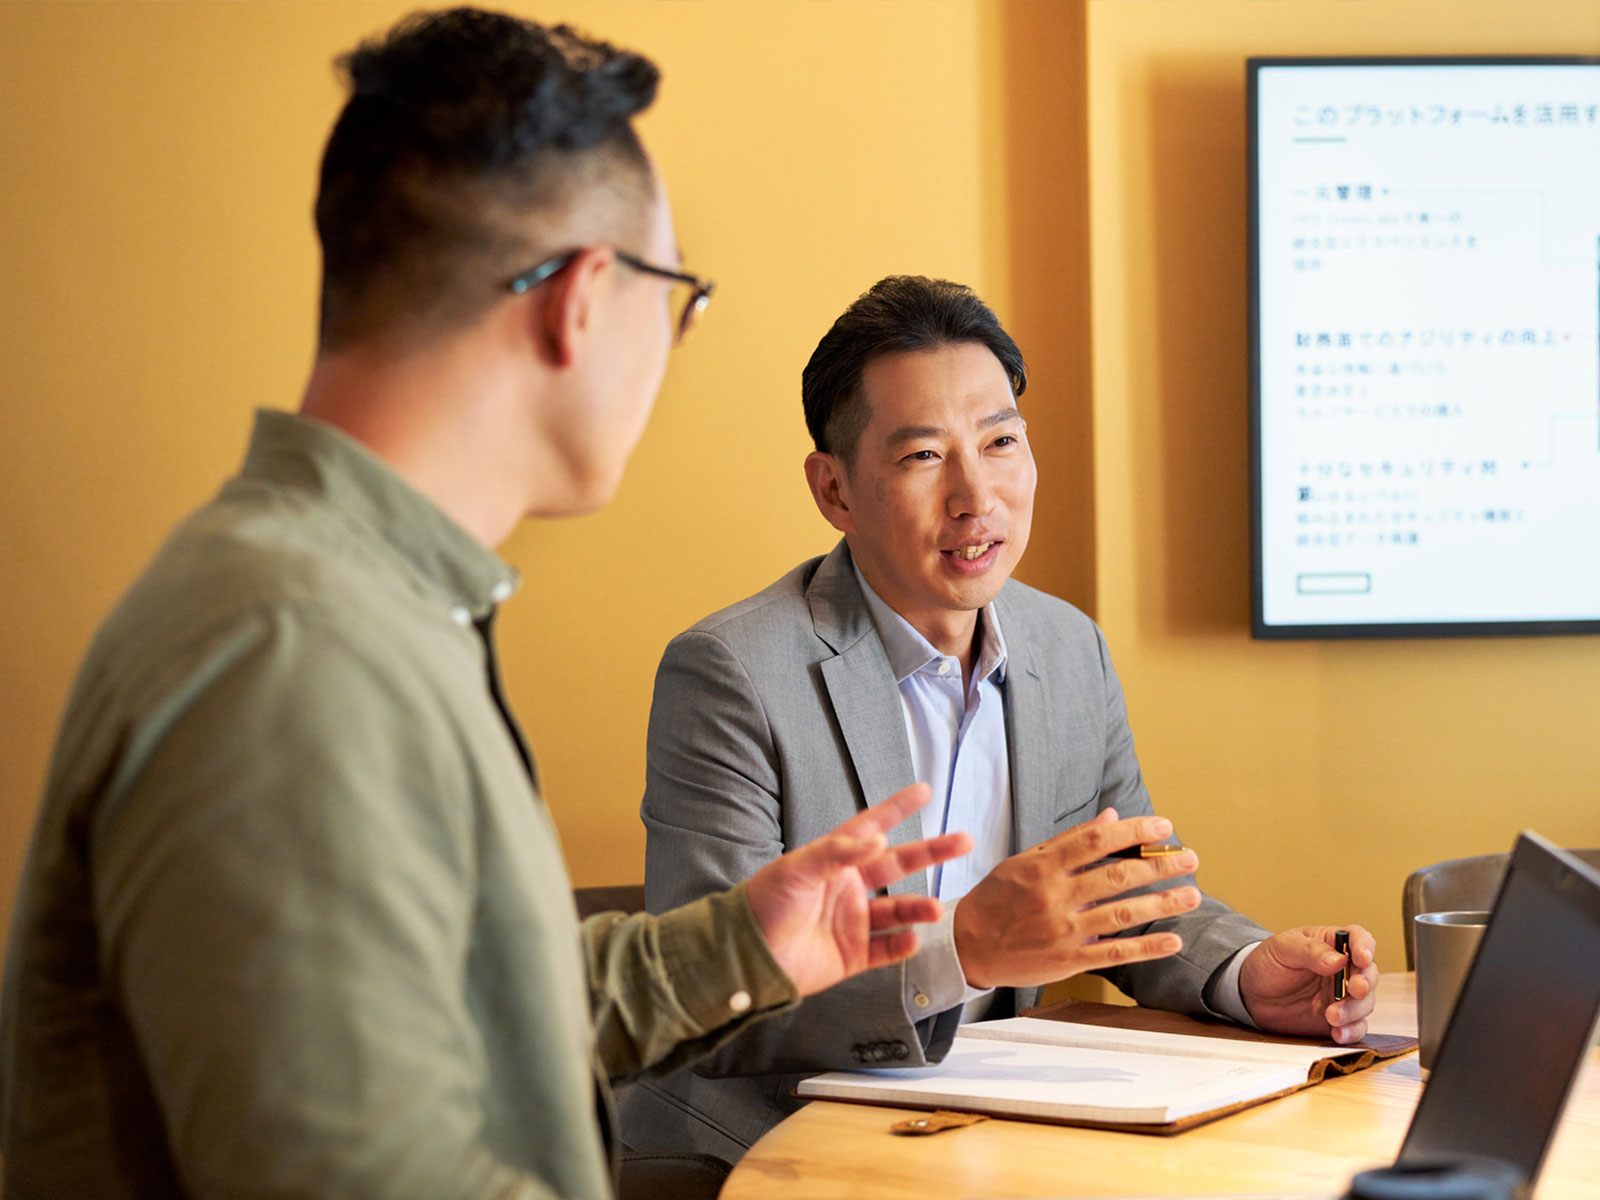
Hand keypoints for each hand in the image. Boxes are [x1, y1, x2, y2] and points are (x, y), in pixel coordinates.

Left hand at [744, 783, 971, 996]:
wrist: (747, 956)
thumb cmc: (762, 905)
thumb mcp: (797, 869)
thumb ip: (838, 852)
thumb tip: (878, 839)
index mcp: (834, 861)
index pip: (871, 827)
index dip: (896, 808)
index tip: (923, 791)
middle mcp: (848, 887)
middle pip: (898, 865)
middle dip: (930, 853)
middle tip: (962, 841)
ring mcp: (852, 921)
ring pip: (898, 909)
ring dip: (919, 908)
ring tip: (935, 909)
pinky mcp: (852, 954)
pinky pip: (887, 948)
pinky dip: (903, 944)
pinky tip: (912, 939)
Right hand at [952, 808, 1202, 988]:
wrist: (969, 944)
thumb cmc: (998, 898)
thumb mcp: (1025, 861)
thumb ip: (1068, 841)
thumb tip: (1111, 818)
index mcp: (1043, 867)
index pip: (1096, 841)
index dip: (1133, 831)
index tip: (1163, 825)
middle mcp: (1054, 896)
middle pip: (1116, 876)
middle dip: (1159, 866)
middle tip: (1190, 858)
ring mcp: (1063, 930)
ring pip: (1122, 914)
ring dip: (1162, 904)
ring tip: (1192, 895)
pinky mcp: (1068, 959)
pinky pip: (1115, 954)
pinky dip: (1147, 948)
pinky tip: (1173, 940)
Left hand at [1238, 925, 1379, 1043]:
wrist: (1252, 993)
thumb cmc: (1268, 963)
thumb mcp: (1282, 948)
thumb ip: (1309, 951)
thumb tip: (1338, 960)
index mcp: (1331, 943)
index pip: (1358, 938)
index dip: (1365, 946)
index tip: (1362, 958)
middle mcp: (1344, 969)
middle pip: (1369, 973)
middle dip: (1365, 982)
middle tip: (1355, 990)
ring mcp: (1343, 995)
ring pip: (1365, 1003)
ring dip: (1354, 1010)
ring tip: (1331, 1017)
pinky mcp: (1340, 1019)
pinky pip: (1356, 1027)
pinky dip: (1351, 1031)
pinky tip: (1338, 1033)